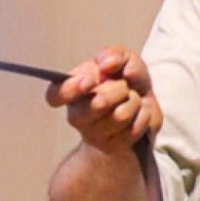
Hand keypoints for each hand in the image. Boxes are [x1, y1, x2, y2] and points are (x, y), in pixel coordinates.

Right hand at [45, 46, 161, 155]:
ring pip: (120, 116)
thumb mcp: (124, 60)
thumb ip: (114, 54)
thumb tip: (108, 65)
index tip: (91, 81)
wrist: (144, 108)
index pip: (55, 95)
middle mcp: (78, 115)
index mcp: (73, 91)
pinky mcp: (113, 146)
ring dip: (135, 103)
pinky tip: (139, 115)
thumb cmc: (127, 82)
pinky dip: (144, 116)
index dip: (71, 89)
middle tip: (124, 87)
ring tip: (133, 101)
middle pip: (97, 104)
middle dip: (120, 89)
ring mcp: (94, 134)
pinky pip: (135, 128)